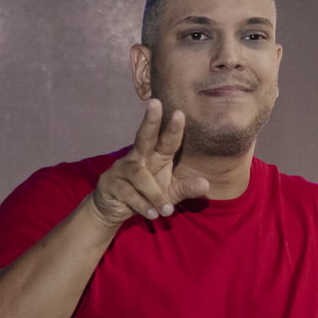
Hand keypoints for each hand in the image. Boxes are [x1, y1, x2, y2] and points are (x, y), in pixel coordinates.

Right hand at [89, 99, 209, 225]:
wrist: (113, 210)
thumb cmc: (146, 196)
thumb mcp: (170, 194)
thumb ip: (186, 188)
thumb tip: (206, 184)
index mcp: (155, 156)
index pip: (166, 140)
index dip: (173, 128)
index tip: (180, 112)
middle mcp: (138, 157)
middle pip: (144, 136)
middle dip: (150, 121)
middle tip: (155, 103)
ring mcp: (122, 169)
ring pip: (139, 176)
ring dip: (154, 193)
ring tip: (166, 210)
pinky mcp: (111, 184)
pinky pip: (128, 193)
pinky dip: (142, 204)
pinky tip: (152, 214)